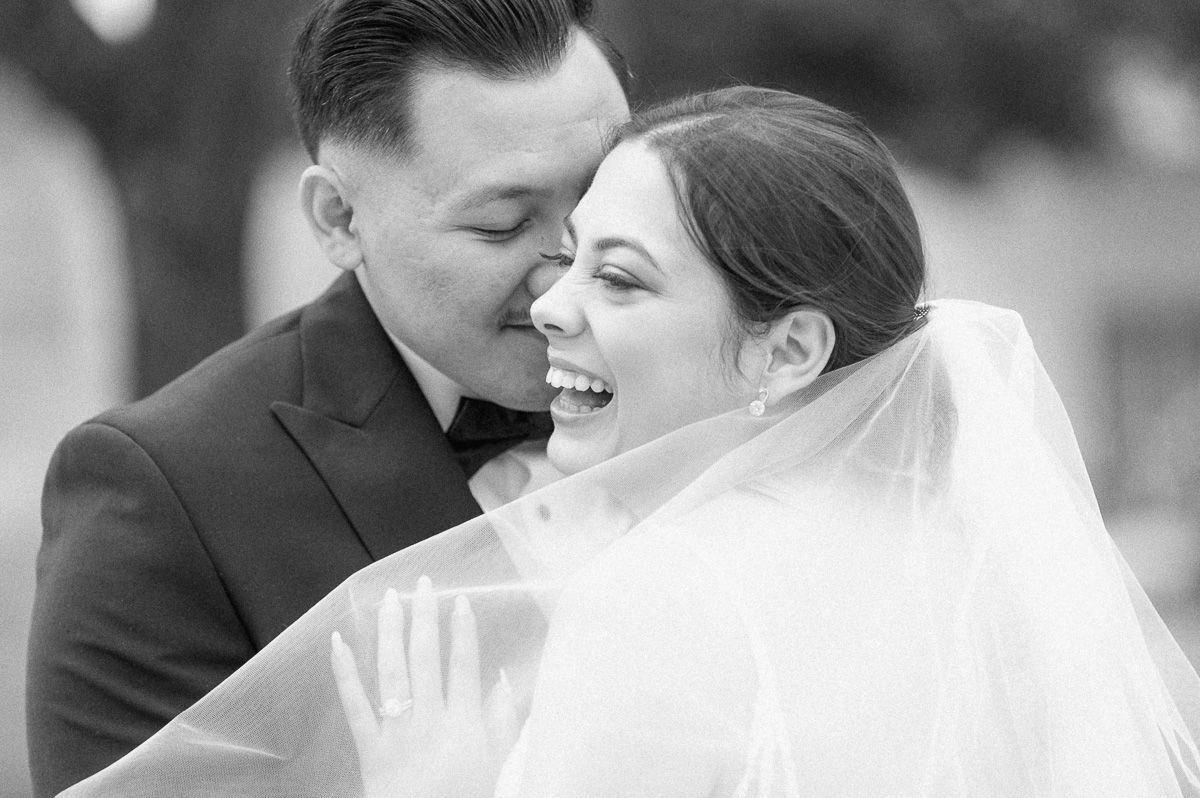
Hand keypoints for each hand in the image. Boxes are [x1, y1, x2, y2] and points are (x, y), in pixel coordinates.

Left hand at [331, 577, 516, 797]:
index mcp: (464, 723)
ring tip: (390, 598)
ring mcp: (397, 732)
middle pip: (426, 658)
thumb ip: (504, 719)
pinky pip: (355, 704)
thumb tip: (503, 677)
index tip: (460, 600)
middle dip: (425, 616)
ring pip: (393, 671)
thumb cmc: (467, 796)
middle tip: (423, 583)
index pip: (463, 664)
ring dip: (390, 630)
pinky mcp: (370, 747)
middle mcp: (430, 720)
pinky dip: (344, 672)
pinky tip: (338, 642)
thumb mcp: (499, 761)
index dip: (463, 630)